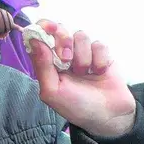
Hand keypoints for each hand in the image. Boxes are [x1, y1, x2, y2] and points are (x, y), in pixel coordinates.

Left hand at [27, 20, 136, 137]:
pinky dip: (99, 59)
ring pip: (81, 35)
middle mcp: (64, 55)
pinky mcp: (102, 54)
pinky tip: (99, 72)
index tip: (48, 28)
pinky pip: (99, 44)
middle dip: (63, 41)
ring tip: (85, 73)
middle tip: (67, 60)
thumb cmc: (77, 107)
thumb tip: (34, 40)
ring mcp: (84, 53)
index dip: (43, 27)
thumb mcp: (53, 92)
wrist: (108, 116)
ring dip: (83, 56)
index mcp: (49, 62)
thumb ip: (42, 66)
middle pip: (60, 29)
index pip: (41, 35)